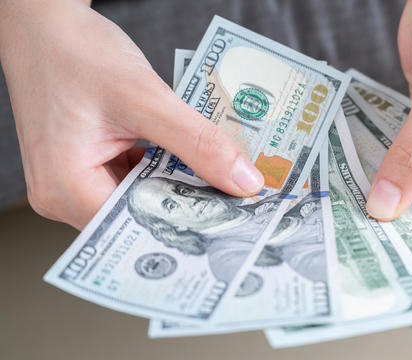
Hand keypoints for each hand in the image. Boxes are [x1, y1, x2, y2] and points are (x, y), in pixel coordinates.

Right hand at [0, 0, 263, 228]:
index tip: (233, 225)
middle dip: (188, 206)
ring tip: (219, 178)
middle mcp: (64, 194)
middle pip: (139, 218)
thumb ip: (198, 144)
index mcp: (65, 188)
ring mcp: (75, 180)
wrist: (47, 23)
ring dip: (178, 185)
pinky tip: (190, 158)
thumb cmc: (77, 52)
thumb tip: (244, 183)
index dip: (188, 227)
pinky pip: (134, 178)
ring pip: (141, 198)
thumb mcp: (147, 99)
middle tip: (237, 201)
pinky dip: (163, 168)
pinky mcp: (89, 164)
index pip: (136, 230)